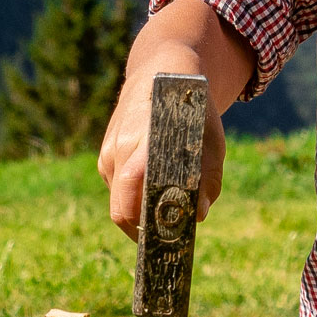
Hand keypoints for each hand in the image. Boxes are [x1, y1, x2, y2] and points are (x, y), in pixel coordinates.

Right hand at [96, 50, 225, 241]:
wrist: (162, 72)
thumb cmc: (191, 110)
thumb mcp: (211, 141)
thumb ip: (207, 179)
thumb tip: (198, 216)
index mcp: (144, 143)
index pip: (132, 195)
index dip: (145, 226)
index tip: (165, 243)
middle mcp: (119, 149)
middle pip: (122, 210)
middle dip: (143, 231)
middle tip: (167, 244)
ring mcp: (108, 154)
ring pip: (119, 203)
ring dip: (139, 215)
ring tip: (165, 221)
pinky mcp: (105, 158)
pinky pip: (117, 191)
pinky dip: (134, 200)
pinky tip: (155, 196)